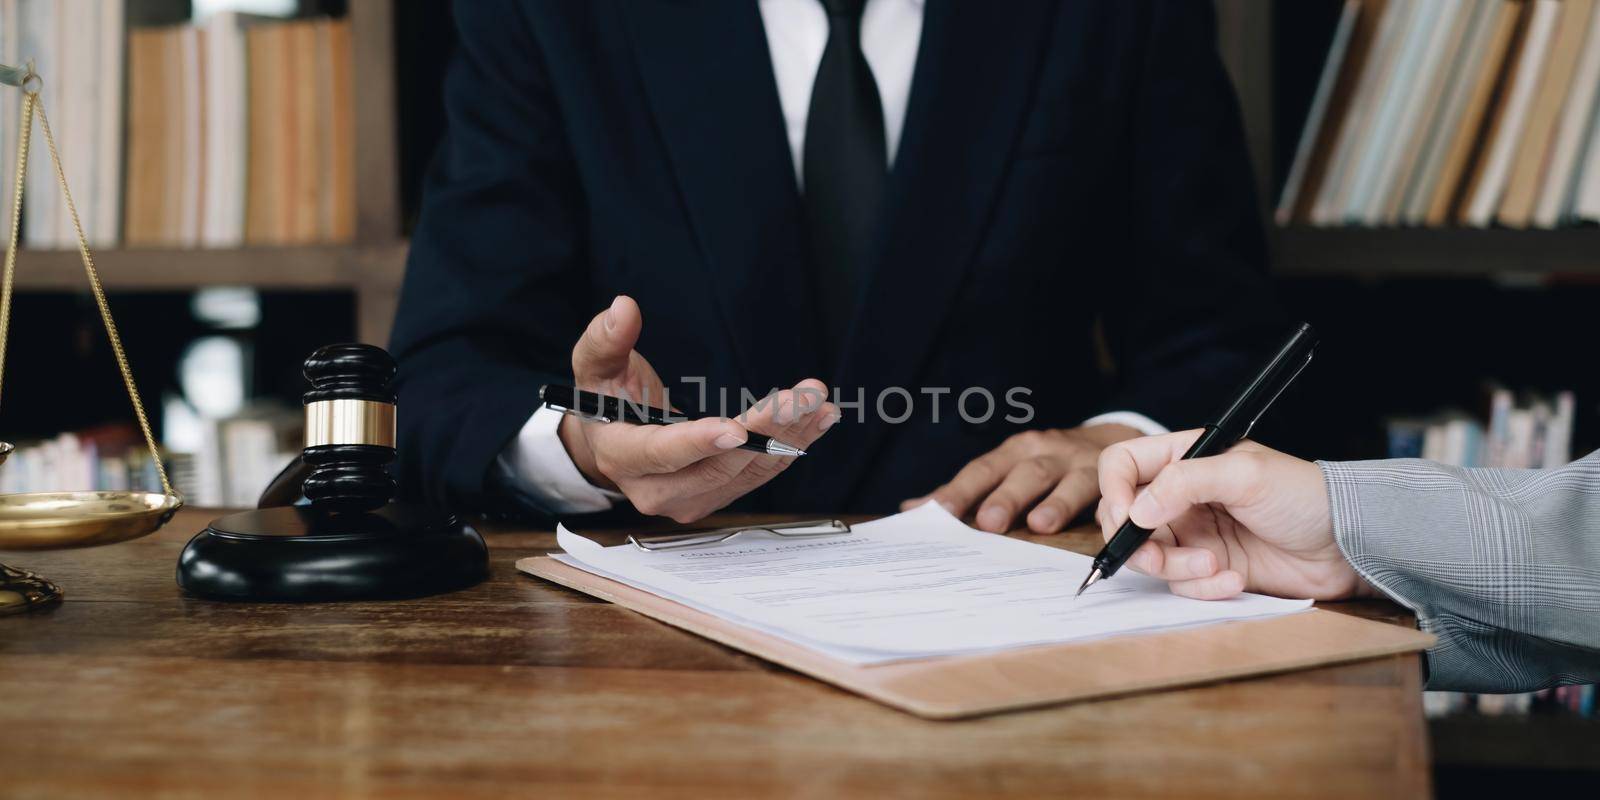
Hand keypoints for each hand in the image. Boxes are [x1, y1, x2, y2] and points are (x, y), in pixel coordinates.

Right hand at [558, 296, 838, 522]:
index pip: (661, 453)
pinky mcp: (717, 498)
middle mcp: (655, 490)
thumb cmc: (607, 401)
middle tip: (803, 397)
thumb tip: (624, 308)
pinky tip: (818, 419)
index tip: (737, 429)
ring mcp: (689, 500)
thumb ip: (606, 340)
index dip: (699, 442)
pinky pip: (759, 476)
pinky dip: (791, 447)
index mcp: (621, 456)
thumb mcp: (595, 367)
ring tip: (817, 401)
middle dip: (766, 431)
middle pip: (718, 466)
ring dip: (789, 437)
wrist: (616, 444)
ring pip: (747, 473)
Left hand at [900, 424, 1141, 532]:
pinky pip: (1107, 494)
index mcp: (1015, 452)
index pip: (982, 470)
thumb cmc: (1045, 464)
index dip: (960, 490)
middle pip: (1023, 473)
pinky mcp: (1110, 480)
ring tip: (1040, 525)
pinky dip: (1103, 508)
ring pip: (1067, 482)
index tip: (936, 512)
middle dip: (1005, 497)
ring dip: (1054, 503)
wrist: (1111, 441)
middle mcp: (1046, 453)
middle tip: (987, 523)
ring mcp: (1080, 465)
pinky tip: (1098, 523)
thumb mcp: (1007, 469)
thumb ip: (965, 490)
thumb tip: (910, 508)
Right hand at [1094, 430, 1375, 600]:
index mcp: (1184, 459)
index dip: (1113, 490)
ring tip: (1213, 566)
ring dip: (1176, 568)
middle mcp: (1181, 496)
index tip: (1127, 516)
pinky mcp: (1208, 567)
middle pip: (1125, 518)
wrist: (1347, 544)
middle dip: (1138, 541)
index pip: (1123, 465)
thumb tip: (1136, 509)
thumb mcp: (1244, 475)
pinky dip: (1201, 587)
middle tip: (1158, 553)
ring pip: (1150, 556)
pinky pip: (1181, 584)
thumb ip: (1184, 483)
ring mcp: (1193, 533)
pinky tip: (1234, 578)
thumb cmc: (1304, 496)